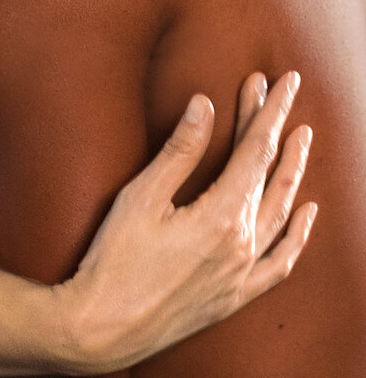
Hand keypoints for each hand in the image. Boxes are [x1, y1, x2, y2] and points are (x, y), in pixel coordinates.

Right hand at [56, 71, 315, 373]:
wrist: (104, 327)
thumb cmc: (113, 261)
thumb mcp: (140, 197)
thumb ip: (178, 150)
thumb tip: (204, 106)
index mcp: (221, 215)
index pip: (255, 150)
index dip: (268, 112)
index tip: (280, 81)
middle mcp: (242, 243)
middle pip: (272, 175)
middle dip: (281, 130)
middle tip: (288, 94)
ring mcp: (243, 272)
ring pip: (282, 213)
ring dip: (294, 172)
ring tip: (301, 141)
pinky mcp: (235, 295)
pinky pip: (280, 262)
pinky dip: (297, 235)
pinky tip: (304, 214)